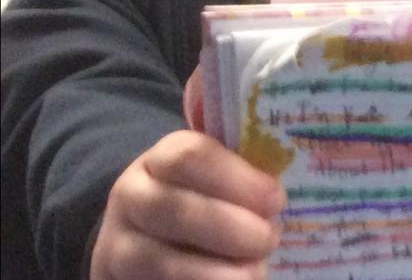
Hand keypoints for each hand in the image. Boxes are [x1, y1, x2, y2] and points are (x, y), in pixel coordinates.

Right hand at [90, 131, 283, 279]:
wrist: (147, 238)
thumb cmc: (204, 200)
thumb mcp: (218, 178)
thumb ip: (244, 178)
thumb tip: (278, 196)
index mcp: (161, 159)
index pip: (190, 157)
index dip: (238, 179)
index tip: (275, 199)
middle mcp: (132, 196)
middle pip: (179, 211)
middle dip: (234, 230)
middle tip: (269, 239)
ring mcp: (120, 243)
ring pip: (165, 262)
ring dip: (220, 272)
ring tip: (255, 271)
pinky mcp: (120, 278)